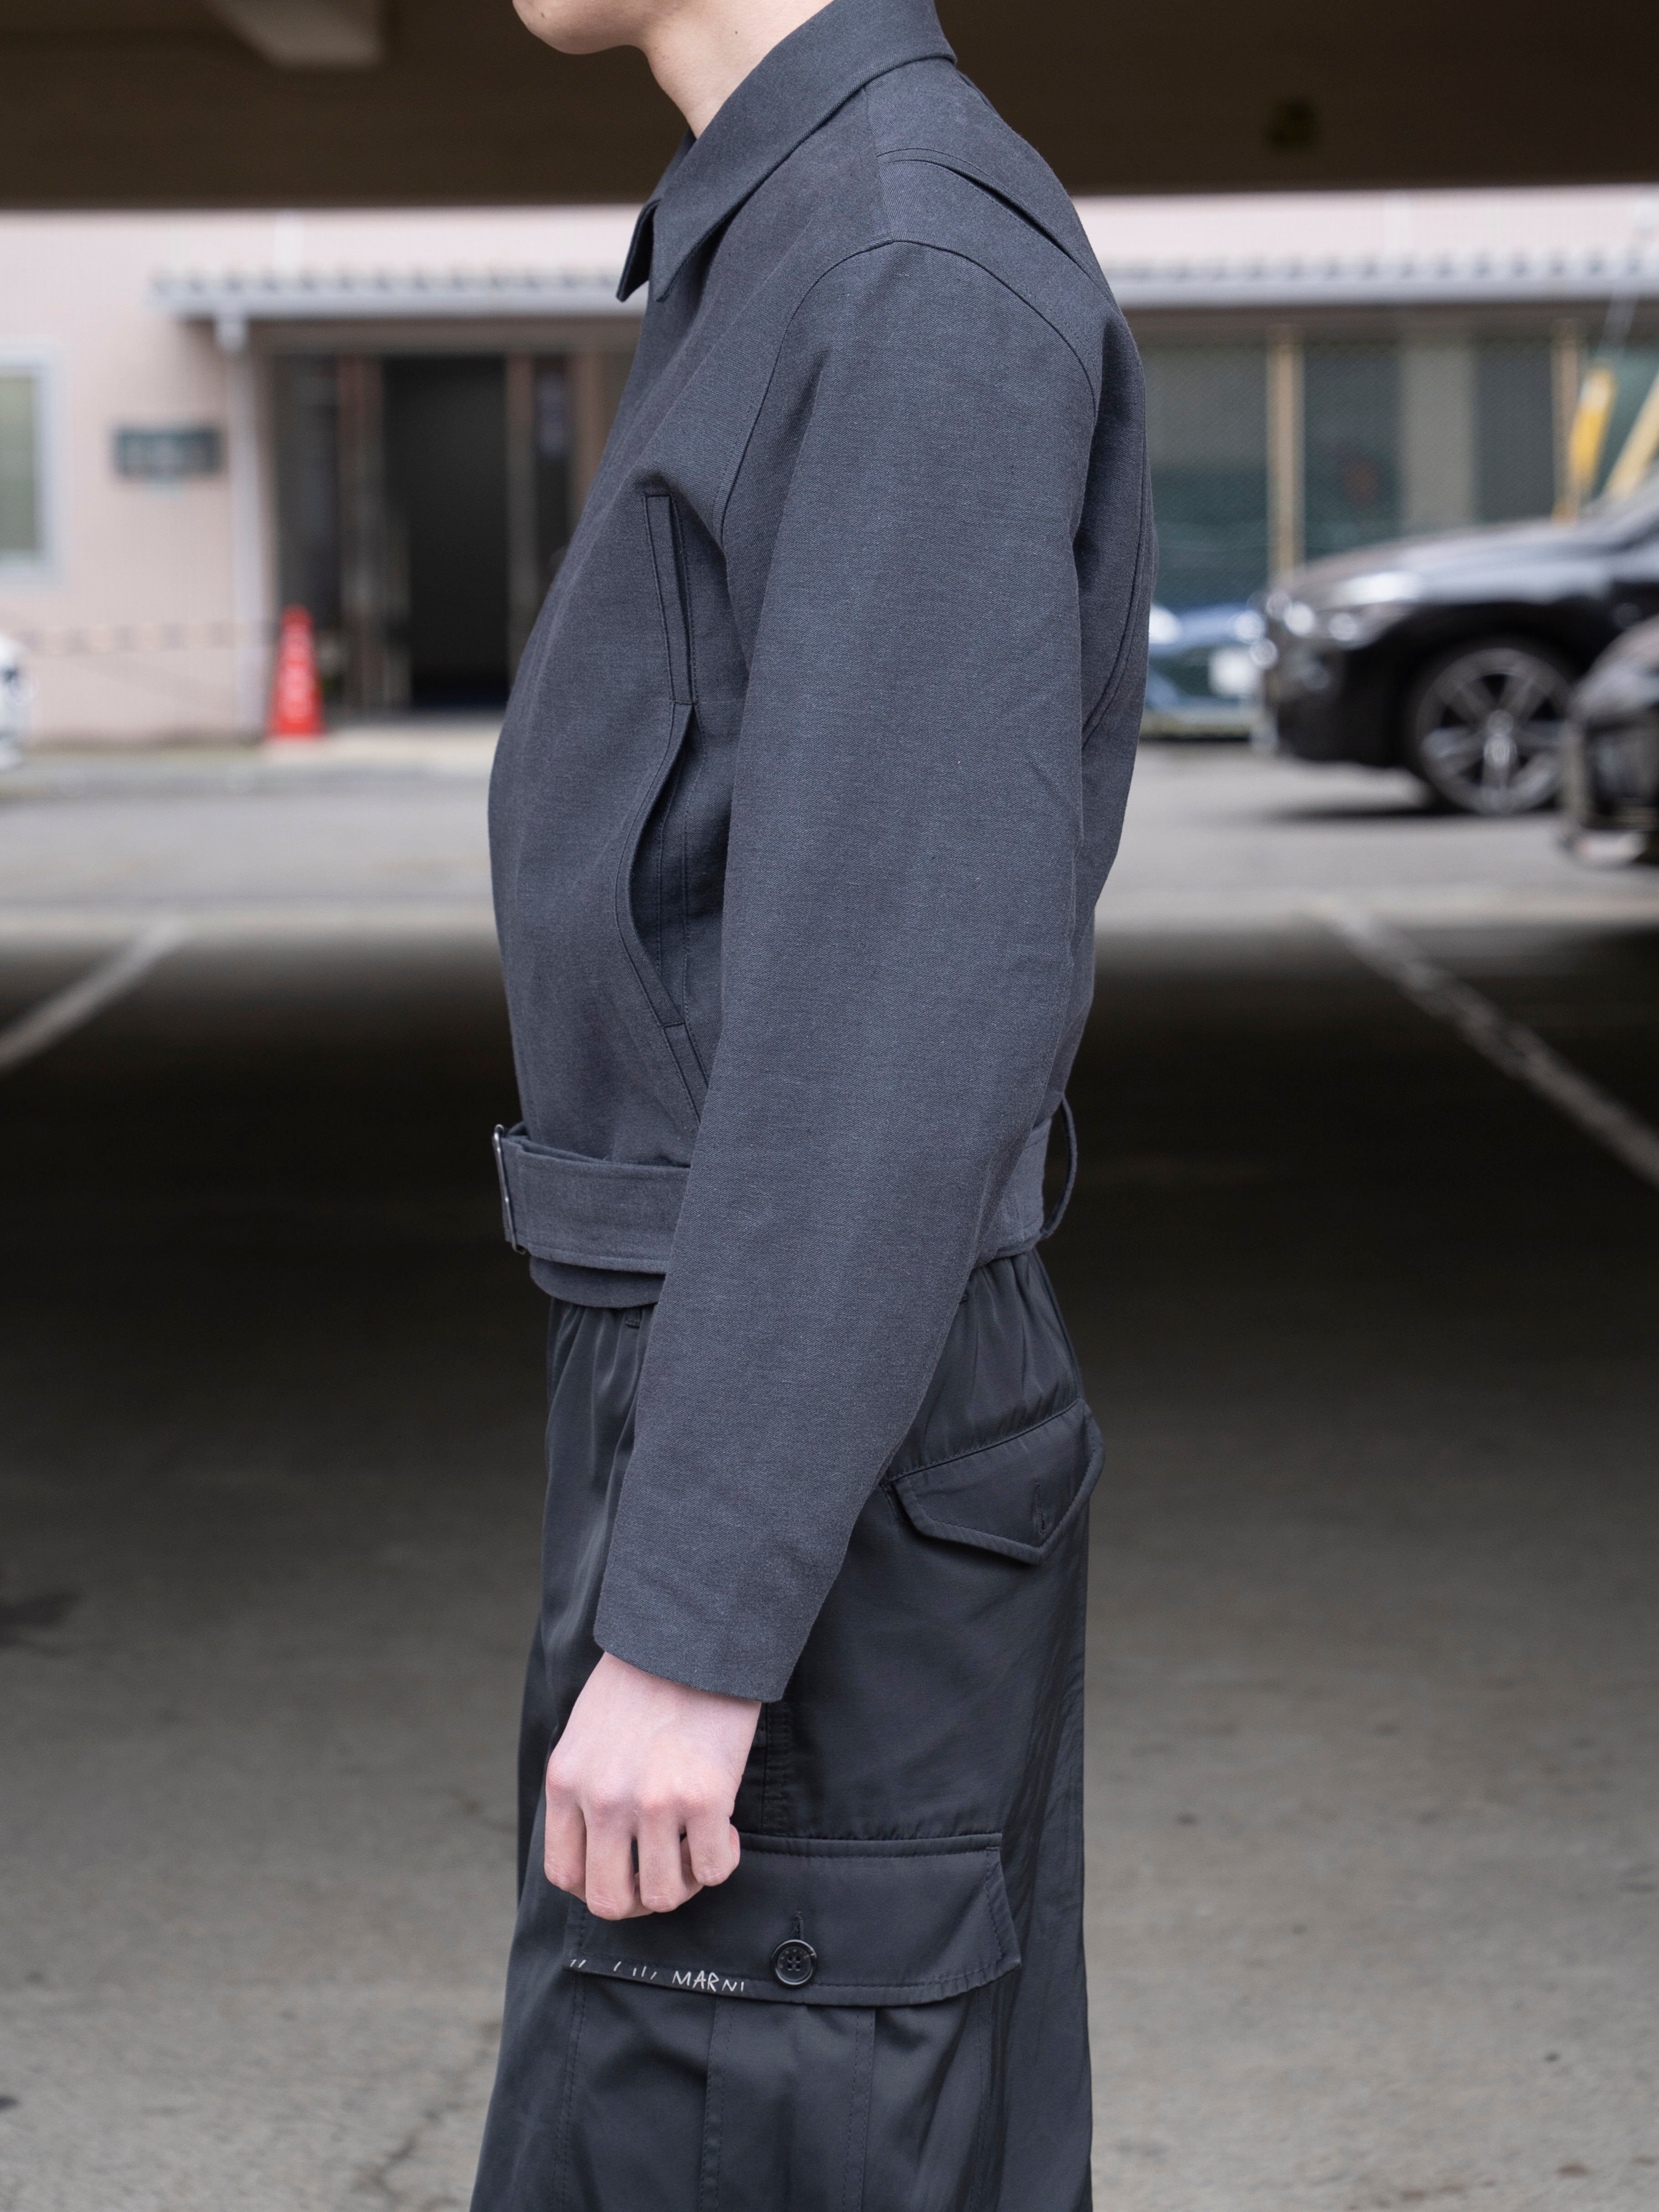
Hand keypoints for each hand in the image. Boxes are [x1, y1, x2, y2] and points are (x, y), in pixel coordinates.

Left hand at [544, 1652, 760, 1919]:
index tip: (626, 1871)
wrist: (695, 1632)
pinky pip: (713, 1870)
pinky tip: (725, 1829)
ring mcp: (653, 1802)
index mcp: (566, 1781)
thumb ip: (585, 1786)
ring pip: (662, 1895)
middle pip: (609, 1900)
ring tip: (697, 1845)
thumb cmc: (645, 1677)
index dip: (597, 1887)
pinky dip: (722, 1861)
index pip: (564, 1873)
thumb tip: (601, 1846)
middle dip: (640, 1899)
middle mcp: (602, 1799)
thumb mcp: (587, 1731)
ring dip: (684, 1881)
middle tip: (666, 1872)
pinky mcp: (705, 1797)